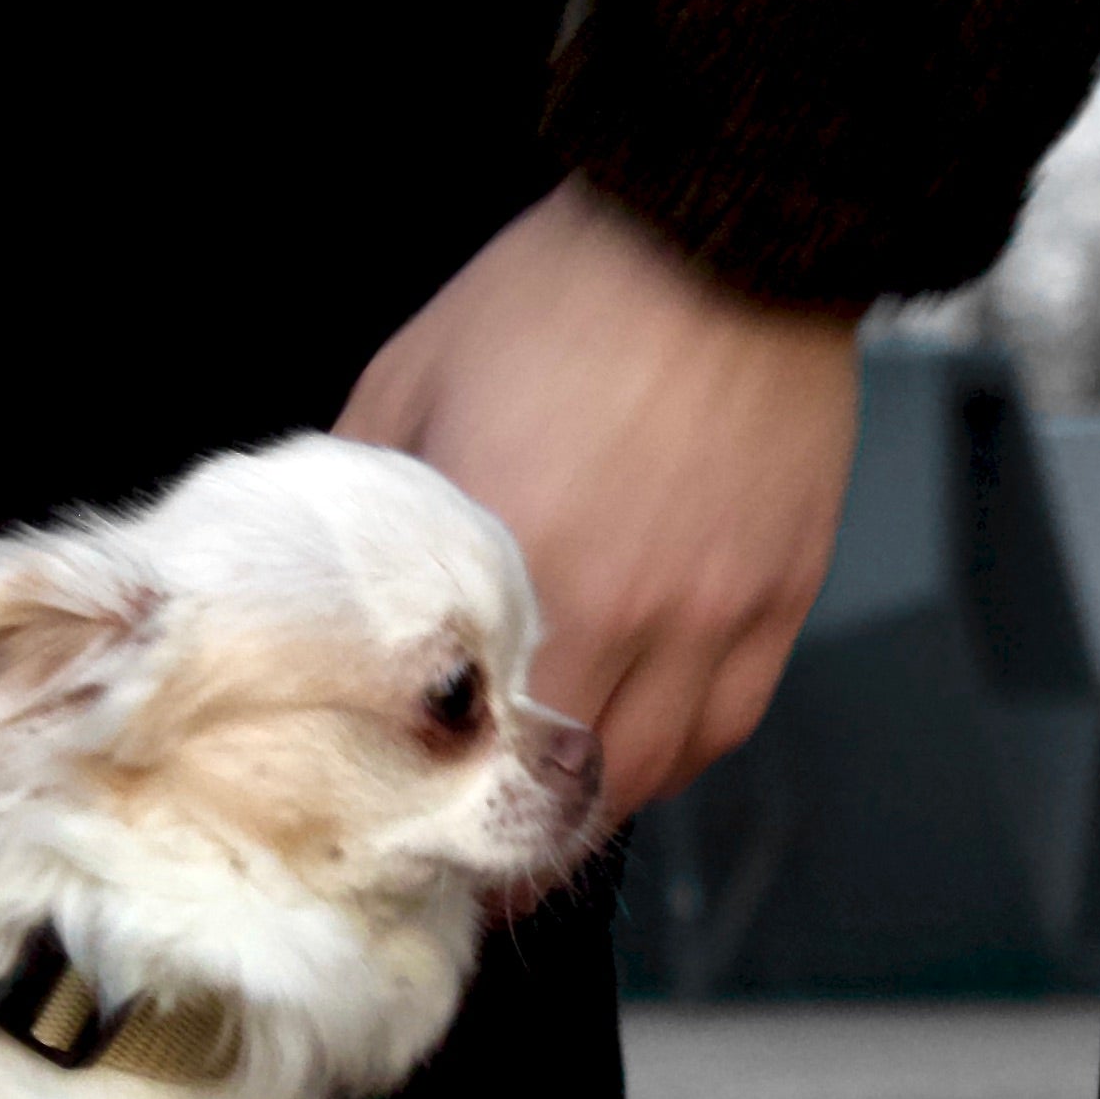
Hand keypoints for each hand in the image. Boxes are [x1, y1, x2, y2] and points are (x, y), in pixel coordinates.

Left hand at [337, 176, 859, 813]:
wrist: (725, 226)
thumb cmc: (561, 291)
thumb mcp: (409, 382)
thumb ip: (366, 503)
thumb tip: (322, 584)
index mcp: (510, 561)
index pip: (460, 746)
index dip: (429, 813)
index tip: (398, 846)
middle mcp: (620, 606)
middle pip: (562, 793)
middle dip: (510, 845)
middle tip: (469, 872)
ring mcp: (711, 610)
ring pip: (648, 776)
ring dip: (589, 813)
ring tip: (542, 833)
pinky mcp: (778, 594)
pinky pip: (721, 725)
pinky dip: (671, 756)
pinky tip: (630, 756)